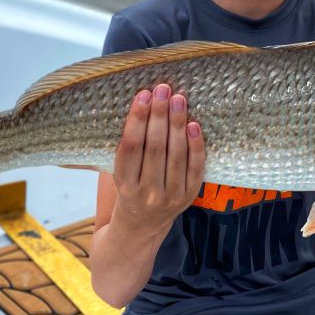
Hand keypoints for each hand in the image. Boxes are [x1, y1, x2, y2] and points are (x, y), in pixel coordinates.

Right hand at [112, 83, 205, 233]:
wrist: (142, 225)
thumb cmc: (130, 190)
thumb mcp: (119, 174)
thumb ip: (128, 148)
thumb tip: (143, 104)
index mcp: (124, 184)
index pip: (131, 147)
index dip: (137, 119)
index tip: (143, 95)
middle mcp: (147, 192)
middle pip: (154, 147)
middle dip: (159, 115)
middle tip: (163, 89)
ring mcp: (170, 196)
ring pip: (175, 154)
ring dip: (177, 123)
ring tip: (178, 99)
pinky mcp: (188, 196)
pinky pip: (195, 167)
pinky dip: (195, 145)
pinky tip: (193, 124)